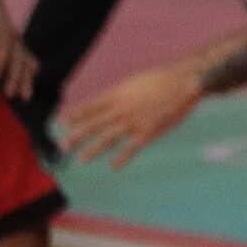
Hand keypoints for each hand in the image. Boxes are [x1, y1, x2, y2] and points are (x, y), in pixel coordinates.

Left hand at [0, 0, 34, 100]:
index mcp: (4, 30)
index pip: (6, 44)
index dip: (3, 57)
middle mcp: (15, 39)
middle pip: (18, 60)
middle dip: (15, 78)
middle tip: (10, 94)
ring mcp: (19, 44)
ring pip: (26, 65)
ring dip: (26, 81)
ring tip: (25, 98)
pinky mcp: (19, 49)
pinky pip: (27, 63)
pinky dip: (29, 75)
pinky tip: (26, 88)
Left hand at [61, 61, 205, 168]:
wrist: (185, 81)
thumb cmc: (163, 80)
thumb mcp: (135, 82)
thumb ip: (122, 94)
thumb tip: (110, 102)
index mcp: (118, 95)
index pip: (90, 106)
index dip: (75, 115)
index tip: (60, 122)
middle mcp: (122, 108)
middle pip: (94, 124)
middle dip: (77, 135)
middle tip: (62, 146)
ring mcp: (135, 120)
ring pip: (108, 137)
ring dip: (93, 149)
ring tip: (81, 159)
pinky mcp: (150, 130)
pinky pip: (133, 146)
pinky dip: (123, 157)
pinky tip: (114, 166)